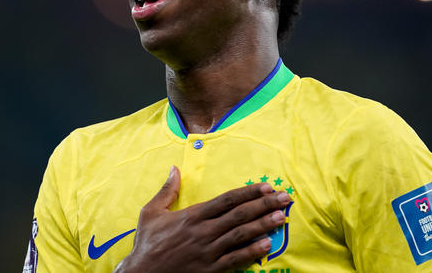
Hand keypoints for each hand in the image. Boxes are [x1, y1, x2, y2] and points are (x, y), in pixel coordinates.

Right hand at [115, 166, 290, 272]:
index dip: (249, 192)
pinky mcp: (210, 270)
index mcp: (192, 215)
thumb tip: (174, 168)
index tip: (266, 186)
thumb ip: (166, 190)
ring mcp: (208, 251)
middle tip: (285, 198)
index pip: (227, 200)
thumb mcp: (150, 213)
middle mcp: (204, 231)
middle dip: (264, 204)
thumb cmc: (146, 244)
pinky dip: (252, 252)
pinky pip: (235, 260)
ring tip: (282, 217)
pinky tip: (267, 245)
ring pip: (241, 235)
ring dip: (264, 225)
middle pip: (240, 214)